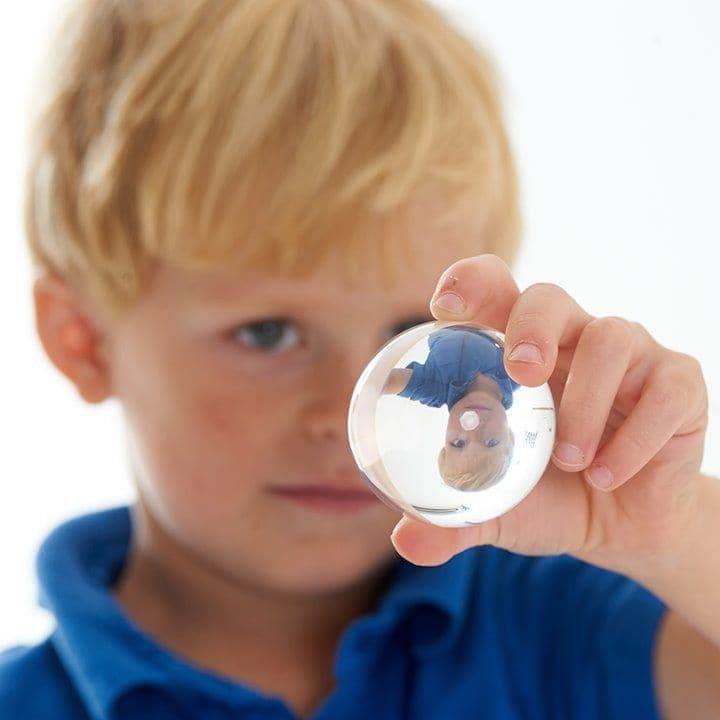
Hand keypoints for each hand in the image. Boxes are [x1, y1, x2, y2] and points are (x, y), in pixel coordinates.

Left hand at [391, 255, 708, 576]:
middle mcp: (571, 341)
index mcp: (518, 353)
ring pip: (611, 339)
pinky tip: (607, 477)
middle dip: (532, 328)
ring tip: (570, 460)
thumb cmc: (547, 499)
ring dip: (586, 403)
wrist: (620, 529)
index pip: (493, 290)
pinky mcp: (677, 385)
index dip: (470, 283)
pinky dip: (634, 438)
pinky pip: (665, 390)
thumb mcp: (495, 511)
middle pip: (549, 297)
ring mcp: (629, 357)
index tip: (445, 306)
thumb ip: (452, 523)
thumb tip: (408, 543)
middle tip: (522, 374)